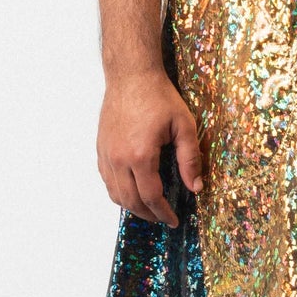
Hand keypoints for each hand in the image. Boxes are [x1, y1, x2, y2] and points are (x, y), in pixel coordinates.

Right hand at [96, 71, 203, 226]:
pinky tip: (131, 189)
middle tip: (162, 218)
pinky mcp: (101, 148)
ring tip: (148, 208)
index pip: (151, 197)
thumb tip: (195, 187)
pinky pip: (106, 179)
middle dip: (148, 214)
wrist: (131, 76)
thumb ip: (190, 159)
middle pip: (130, 201)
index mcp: (140, 156)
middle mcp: (118, 159)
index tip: (173, 220)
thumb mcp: (184, 126)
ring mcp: (106, 154)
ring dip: (131, 206)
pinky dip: (118, 191)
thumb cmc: (158, 97)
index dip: (163, 213)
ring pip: (115, 193)